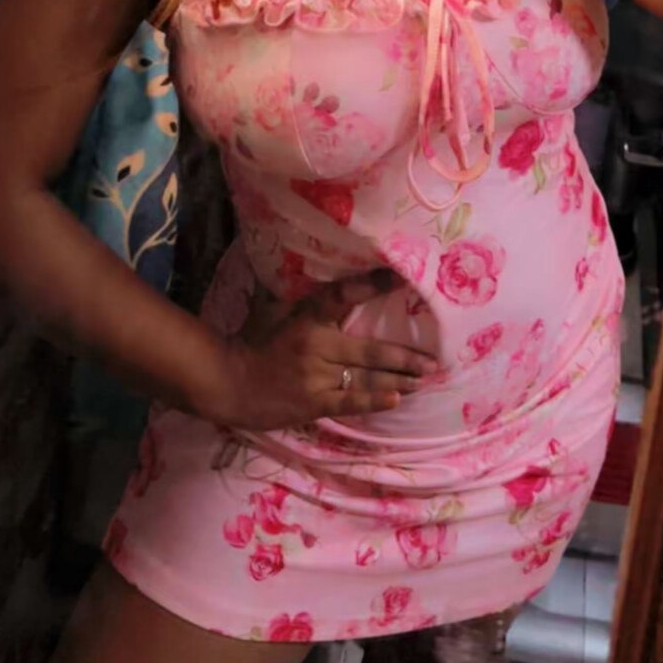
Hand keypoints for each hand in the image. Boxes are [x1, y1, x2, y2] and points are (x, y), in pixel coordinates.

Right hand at [206, 271, 438, 430]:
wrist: (230, 383)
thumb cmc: (253, 341)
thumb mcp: (273, 309)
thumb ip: (297, 294)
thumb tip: (306, 260)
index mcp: (308, 317)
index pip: (345, 295)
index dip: (373, 284)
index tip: (401, 276)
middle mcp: (318, 345)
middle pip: (370, 350)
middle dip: (404, 356)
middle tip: (433, 359)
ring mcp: (318, 376)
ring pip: (366, 378)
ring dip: (397, 379)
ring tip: (423, 379)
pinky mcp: (314, 402)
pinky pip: (350, 402)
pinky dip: (374, 401)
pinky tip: (396, 399)